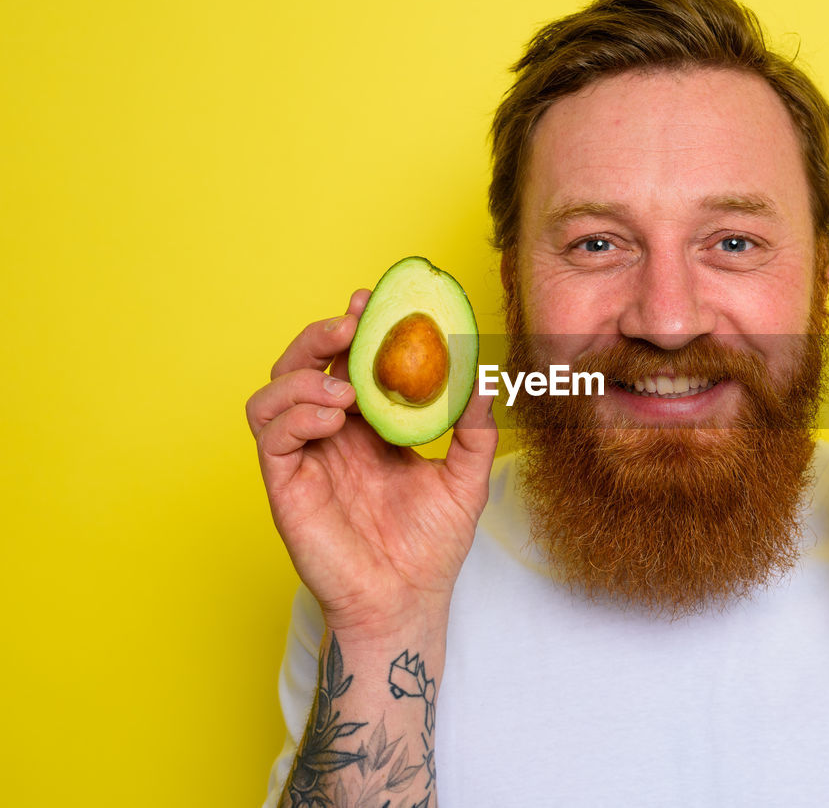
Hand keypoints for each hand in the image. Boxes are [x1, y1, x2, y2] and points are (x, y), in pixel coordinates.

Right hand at [246, 289, 497, 642]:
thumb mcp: (467, 476)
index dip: (352, 327)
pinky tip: (333, 416)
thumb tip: (486, 377)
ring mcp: (304, 458)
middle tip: (351, 322)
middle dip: (320, 335)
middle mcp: (329, 435)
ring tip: (344, 385)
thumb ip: (476, 427)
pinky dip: (295, 413)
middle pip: (302, 366)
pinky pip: (270, 435)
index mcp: (366, 426)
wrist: (409, 600)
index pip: (346, 362)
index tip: (372, 300)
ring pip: (272, 393)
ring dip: (303, 373)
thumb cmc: (432, 545)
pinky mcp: (285, 485)